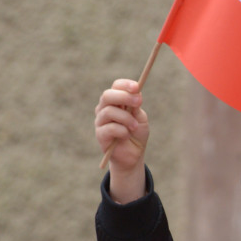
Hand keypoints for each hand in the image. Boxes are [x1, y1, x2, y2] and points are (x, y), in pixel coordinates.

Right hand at [95, 79, 149, 202]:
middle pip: (107, 95)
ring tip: (135, 127)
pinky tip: (127, 136)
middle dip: (124, 96)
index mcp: (115, 101)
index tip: (137, 87)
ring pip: (109, 111)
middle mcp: (105, 109)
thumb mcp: (140, 117)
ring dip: (126, 118)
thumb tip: (137, 92)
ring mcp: (100, 122)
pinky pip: (110, 128)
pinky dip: (122, 131)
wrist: (134, 155)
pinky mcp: (100, 135)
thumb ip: (136, 106)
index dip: (125, 85)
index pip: (115, 86)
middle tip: (139, 102)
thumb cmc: (136, 134)